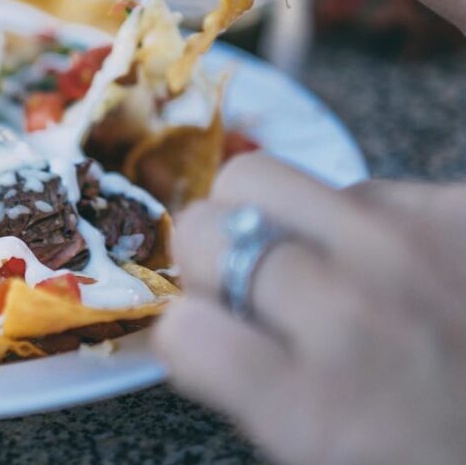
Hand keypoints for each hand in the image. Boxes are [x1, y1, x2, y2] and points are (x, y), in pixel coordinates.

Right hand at [152, 154, 465, 464]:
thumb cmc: (438, 450)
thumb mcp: (326, 452)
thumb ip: (253, 387)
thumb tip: (198, 319)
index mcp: (313, 408)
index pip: (180, 327)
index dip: (190, 335)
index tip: (216, 344)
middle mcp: (353, 314)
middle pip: (205, 227)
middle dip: (212, 255)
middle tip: (254, 289)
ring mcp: (411, 247)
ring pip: (264, 179)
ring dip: (278, 223)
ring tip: (330, 270)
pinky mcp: (463, 208)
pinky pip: (365, 186)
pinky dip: (368, 222)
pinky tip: (412, 271)